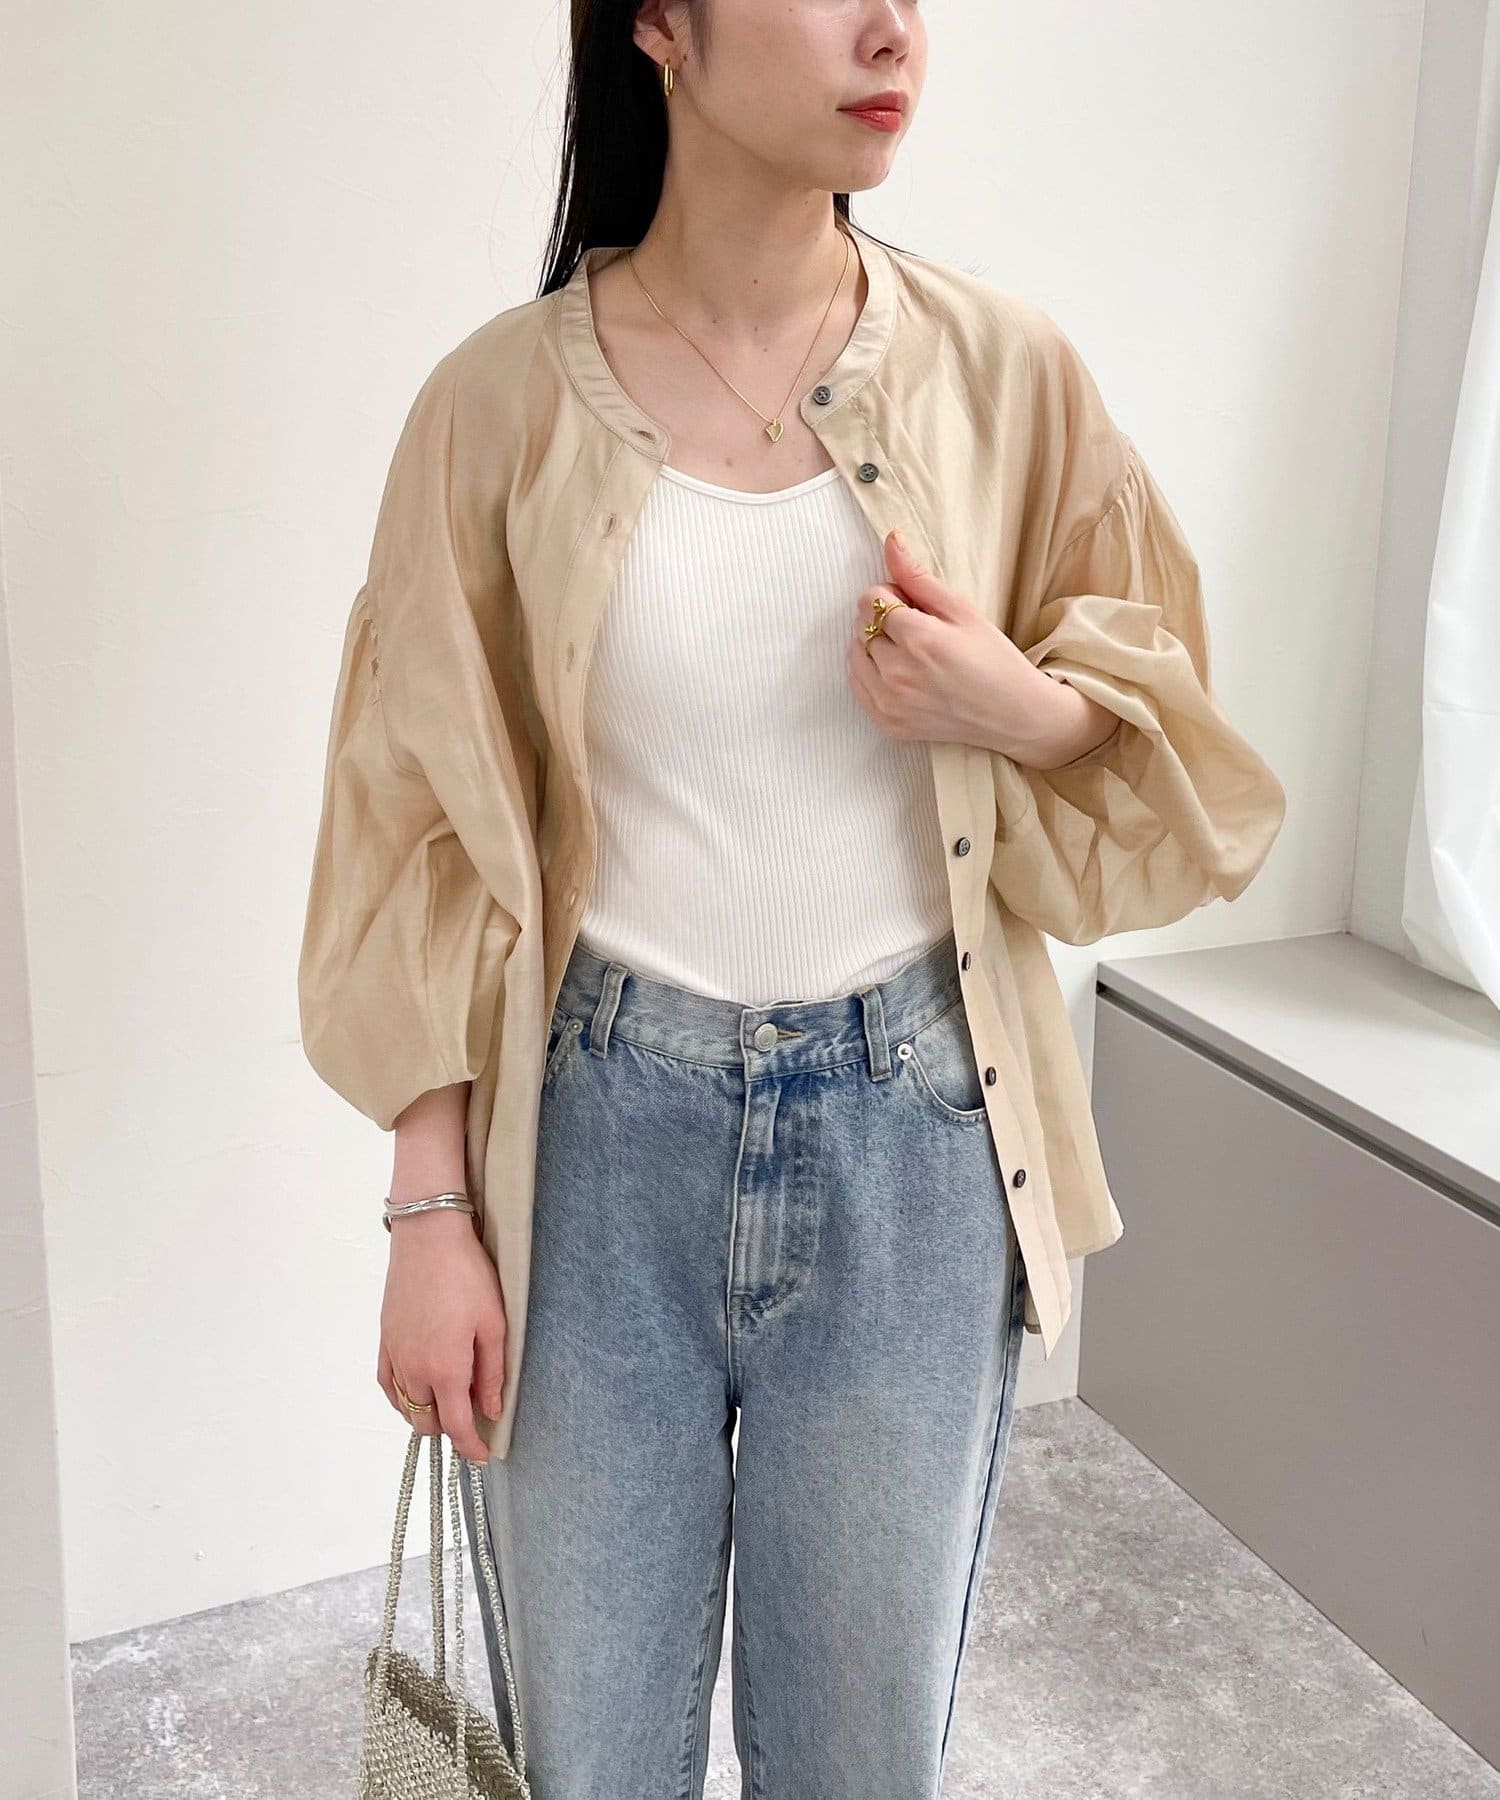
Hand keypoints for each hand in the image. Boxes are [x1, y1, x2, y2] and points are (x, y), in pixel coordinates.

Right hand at [376, 1208, 505, 1461]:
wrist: (427, 1238)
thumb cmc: (467, 1276)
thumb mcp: (494, 1324)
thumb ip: (491, 1373)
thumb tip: (490, 1411)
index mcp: (446, 1369)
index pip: (455, 1427)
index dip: (470, 1448)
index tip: (482, 1456)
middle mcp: (415, 1370)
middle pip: (427, 1423)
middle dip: (449, 1430)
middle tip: (472, 1417)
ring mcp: (395, 1356)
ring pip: (406, 1407)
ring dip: (426, 1414)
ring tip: (449, 1401)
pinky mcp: (384, 1340)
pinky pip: (388, 1385)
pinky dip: (402, 1397)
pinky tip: (417, 1388)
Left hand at [846, 529, 1079, 763]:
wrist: (1011, 714)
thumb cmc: (992, 658)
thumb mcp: (961, 610)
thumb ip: (918, 576)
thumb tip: (890, 539)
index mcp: (918, 639)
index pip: (871, 598)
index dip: (891, 595)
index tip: (914, 607)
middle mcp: (897, 673)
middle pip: (860, 625)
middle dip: (883, 620)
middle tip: (917, 631)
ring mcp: (889, 702)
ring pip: (854, 653)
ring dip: (873, 646)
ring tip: (909, 653)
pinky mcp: (886, 722)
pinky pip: (856, 684)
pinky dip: (870, 672)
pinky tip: (900, 673)